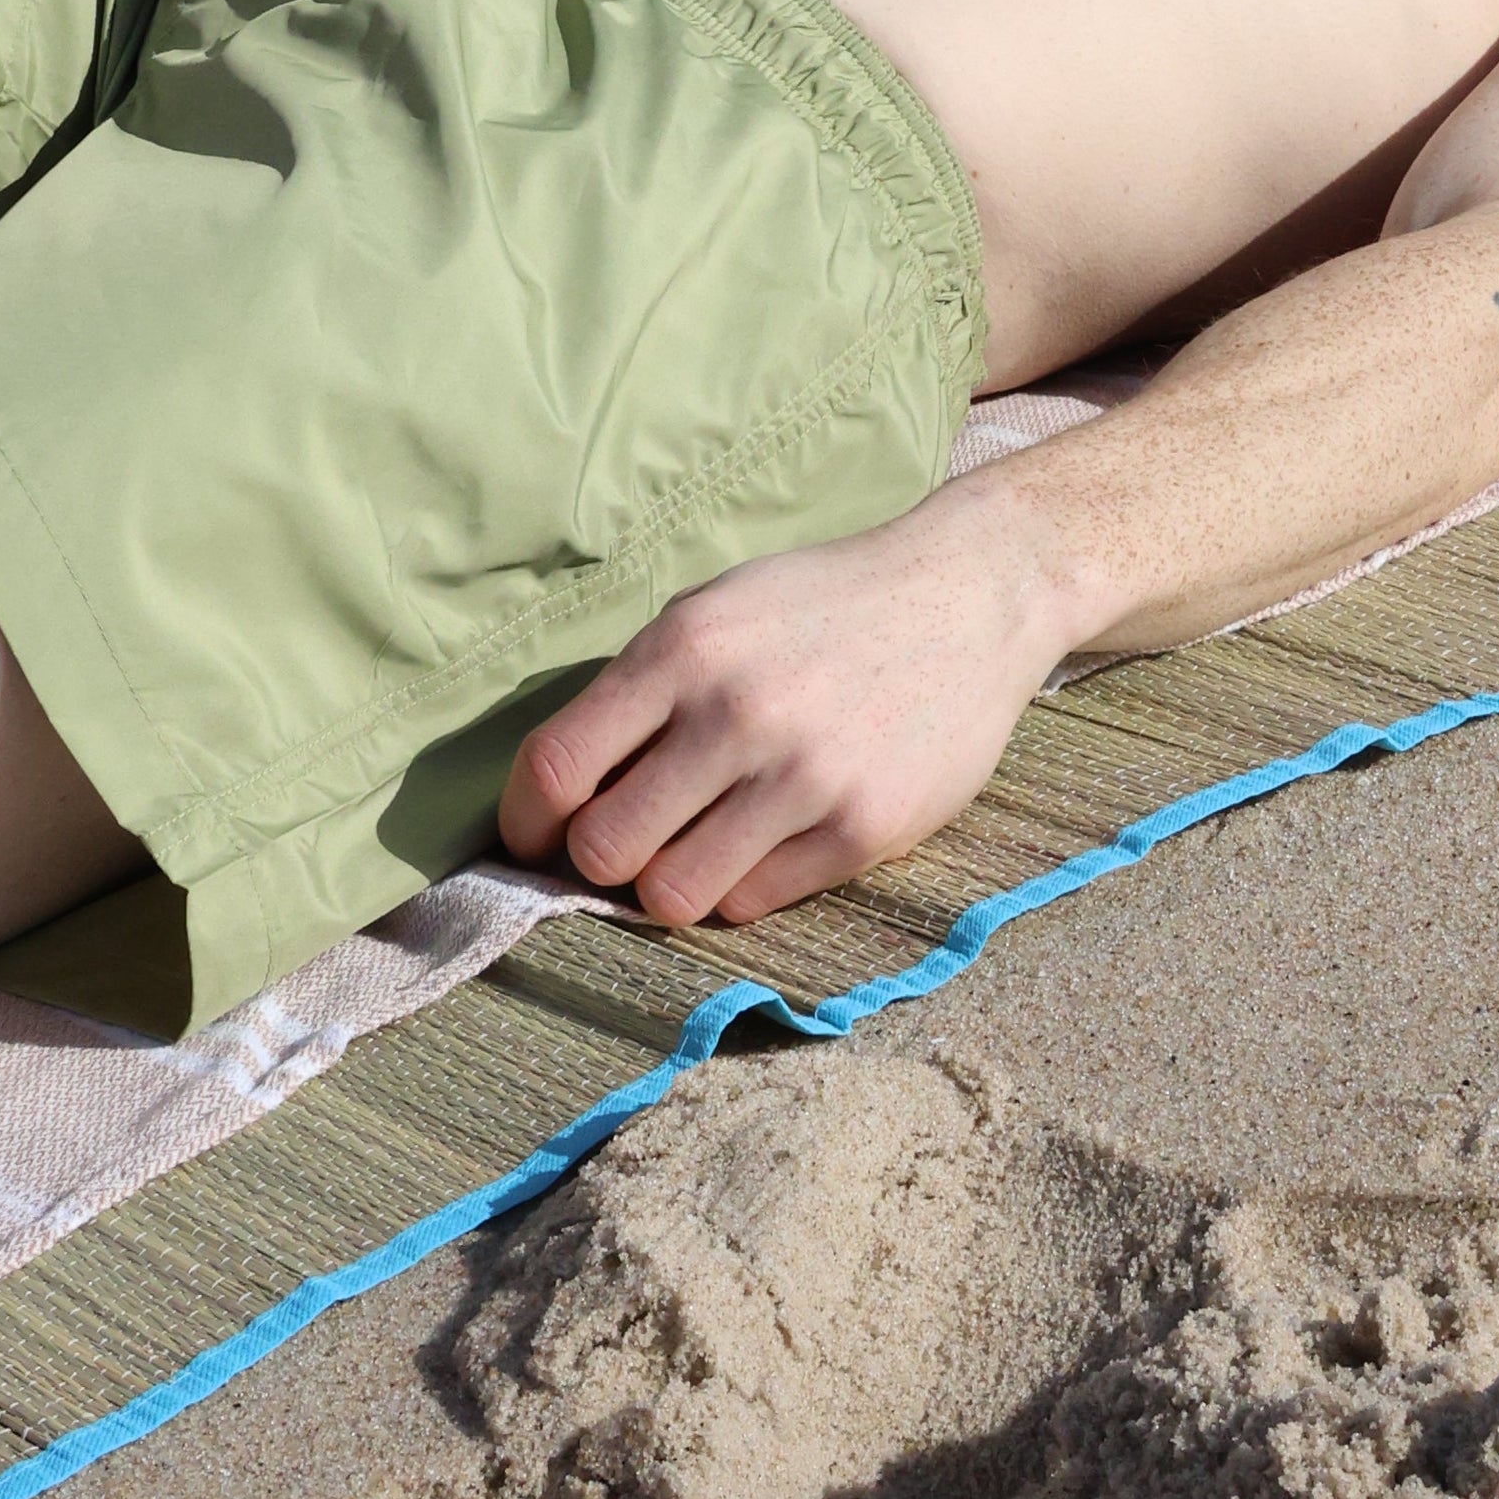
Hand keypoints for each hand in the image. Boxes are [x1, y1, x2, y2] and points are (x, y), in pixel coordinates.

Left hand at [494, 496, 1066, 926]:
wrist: (972, 595)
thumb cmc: (825, 607)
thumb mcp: (718, 610)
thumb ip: (641, 691)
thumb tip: (560, 797)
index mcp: (685, 649)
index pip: (556, 770)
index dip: (526, 823)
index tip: (537, 835)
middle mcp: (738, 713)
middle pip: (603, 850)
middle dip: (601, 859)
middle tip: (630, 840)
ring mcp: (805, 777)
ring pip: (672, 895)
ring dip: (671, 881)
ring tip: (699, 845)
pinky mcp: (864, 828)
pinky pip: (753, 903)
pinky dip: (744, 883)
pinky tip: (770, 837)